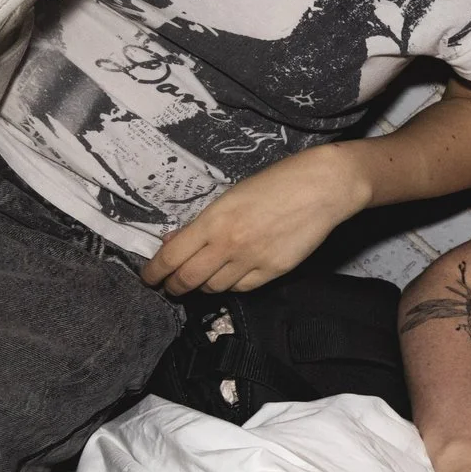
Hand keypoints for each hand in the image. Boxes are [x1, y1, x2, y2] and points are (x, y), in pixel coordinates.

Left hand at [142, 146, 369, 294]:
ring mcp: (252, 260)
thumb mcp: (230, 196)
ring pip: (214, 287)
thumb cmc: (275, 183)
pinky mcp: (274, 271)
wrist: (321, 188)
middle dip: (173, 286)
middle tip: (170, 286)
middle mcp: (229, 244)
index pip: (171, 257)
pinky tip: (229, 277)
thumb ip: (201, 223)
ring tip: (201, 279)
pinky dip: (230, 285)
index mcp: (213, 221)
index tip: (149, 277)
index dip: (154, 272)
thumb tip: (172, 242)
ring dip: (202, 286)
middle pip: (188, 279)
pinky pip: (242, 288)